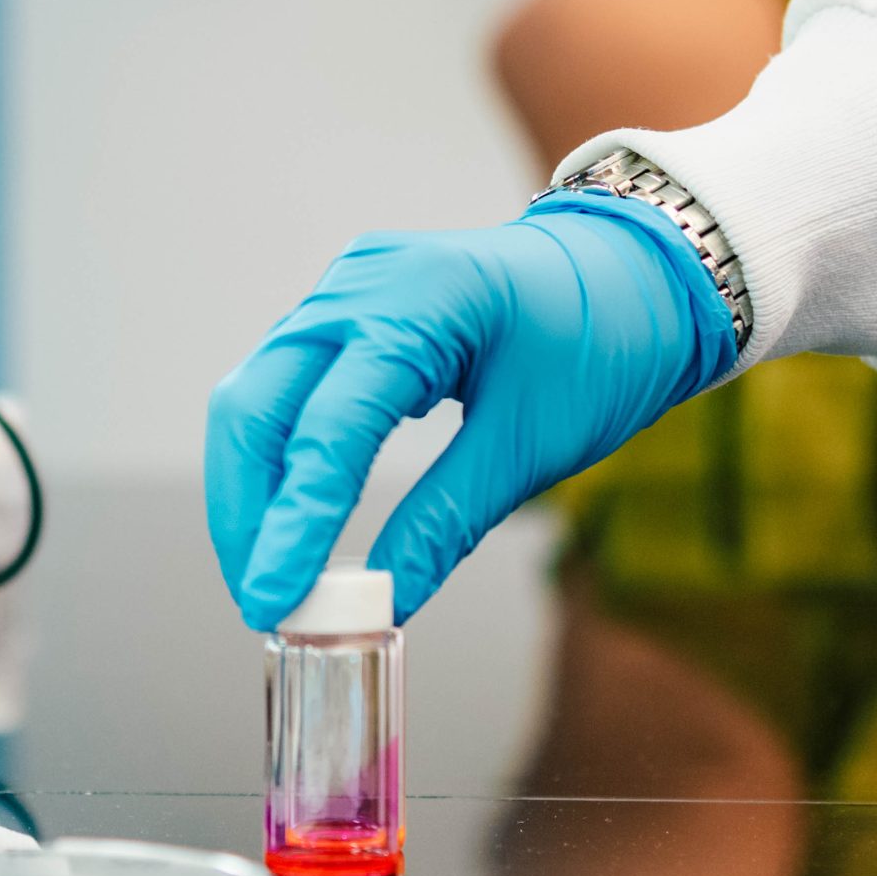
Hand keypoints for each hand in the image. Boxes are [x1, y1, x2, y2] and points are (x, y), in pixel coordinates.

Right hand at [204, 190, 736, 627]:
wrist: (631, 273)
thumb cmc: (602, 341)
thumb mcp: (532, 444)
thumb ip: (446, 520)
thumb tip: (382, 602)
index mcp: (422, 300)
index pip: (328, 426)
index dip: (293, 523)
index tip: (276, 601)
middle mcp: (362, 282)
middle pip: (257, 405)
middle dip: (245, 511)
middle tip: (263, 601)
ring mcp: (346, 288)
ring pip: (258, 396)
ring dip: (254, 489)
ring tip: (272, 572)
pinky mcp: (345, 308)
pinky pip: (286, 385)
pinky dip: (281, 456)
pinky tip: (292, 516)